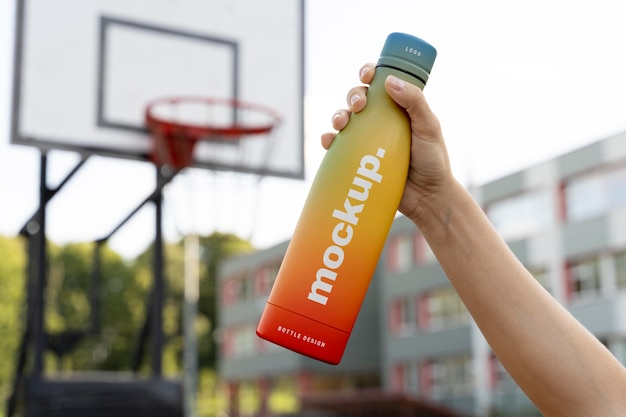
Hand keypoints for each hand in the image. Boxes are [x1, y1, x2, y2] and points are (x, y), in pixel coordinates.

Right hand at [321, 63, 453, 225]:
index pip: (380, 83)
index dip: (369, 73)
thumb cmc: (433, 161)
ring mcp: (367, 140)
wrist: (426, 197)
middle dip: (353, 96)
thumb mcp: (429, 127)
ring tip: (342, 124)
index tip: (367, 75)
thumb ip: (415, 102)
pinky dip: (328, 140)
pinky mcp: (357, 159)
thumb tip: (390, 80)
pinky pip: (336, 146)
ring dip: (337, 115)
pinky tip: (329, 141)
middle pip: (358, 99)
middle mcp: (380, 120)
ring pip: (344, 119)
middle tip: (359, 106)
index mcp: (397, 107)